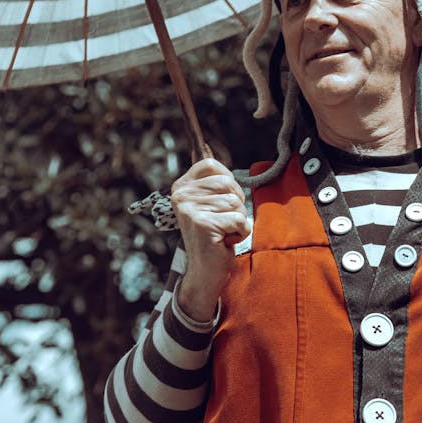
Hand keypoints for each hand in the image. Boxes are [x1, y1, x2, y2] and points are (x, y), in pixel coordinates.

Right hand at [170, 158, 250, 321]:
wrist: (204, 273)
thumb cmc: (213, 236)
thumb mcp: (209, 204)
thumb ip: (211, 182)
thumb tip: (205, 149)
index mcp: (180, 187)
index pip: (211, 165)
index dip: (227, 181)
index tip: (222, 202)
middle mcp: (181, 196)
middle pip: (227, 182)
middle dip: (235, 204)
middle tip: (222, 222)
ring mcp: (190, 210)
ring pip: (235, 201)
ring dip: (238, 220)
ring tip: (223, 233)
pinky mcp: (203, 224)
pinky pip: (239, 219)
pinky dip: (241, 232)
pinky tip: (225, 241)